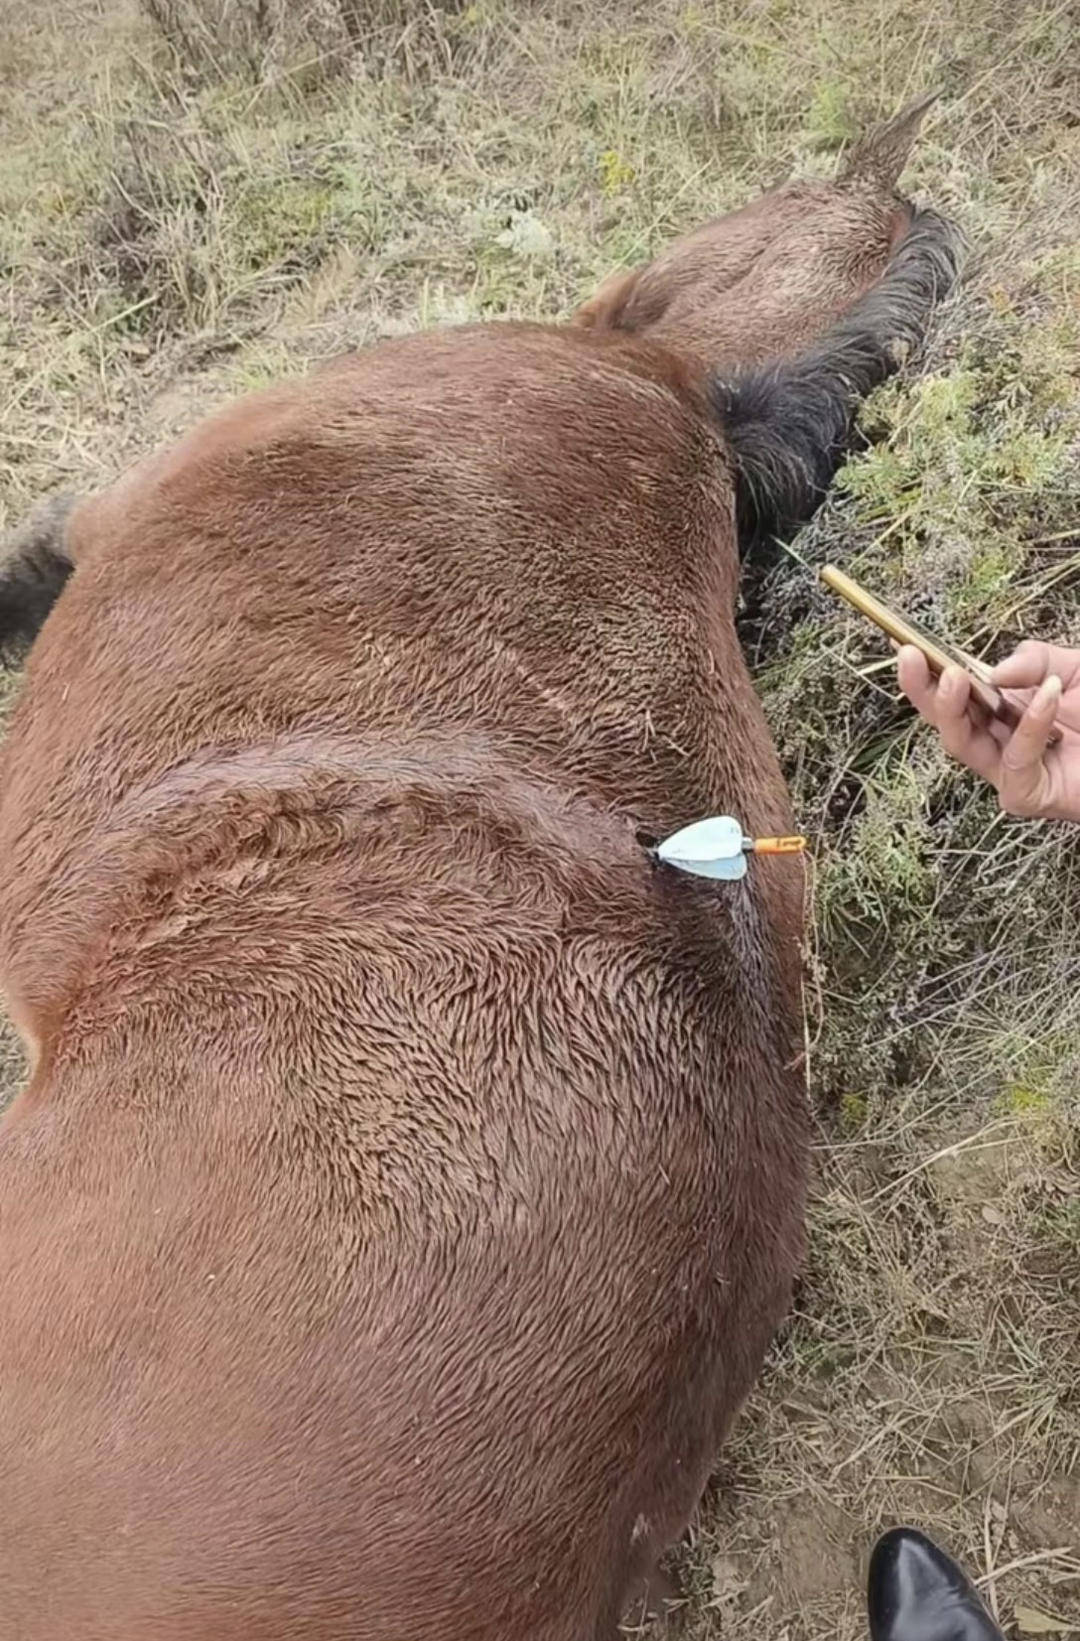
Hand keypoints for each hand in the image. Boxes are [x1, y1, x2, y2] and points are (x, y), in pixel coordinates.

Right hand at [897, 641, 1079, 820]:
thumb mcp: (1073, 667)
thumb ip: (1035, 660)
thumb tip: (992, 670)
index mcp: (1001, 707)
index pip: (953, 690)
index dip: (925, 670)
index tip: (902, 643)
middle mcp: (996, 738)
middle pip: (944, 719)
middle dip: (922, 690)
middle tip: (911, 658)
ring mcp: (1007, 770)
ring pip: (961, 743)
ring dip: (953, 708)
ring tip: (955, 676)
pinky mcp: (1025, 794)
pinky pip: (1014, 759)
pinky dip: (1029, 723)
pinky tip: (1050, 694)